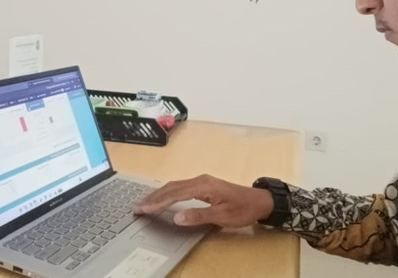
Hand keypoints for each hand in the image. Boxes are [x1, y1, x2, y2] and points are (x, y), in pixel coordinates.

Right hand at [133, 174, 273, 227]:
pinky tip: (162, 198)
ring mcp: (202, 181)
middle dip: (153, 197)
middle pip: (171, 187)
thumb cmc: (243, 209)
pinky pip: (181, 187)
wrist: (260, 201)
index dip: (157, 202)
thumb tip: (176, 217)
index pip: (174, 193)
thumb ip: (198, 216)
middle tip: (137, 207)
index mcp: (203, 186)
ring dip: (159, 194)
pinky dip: (168, 193)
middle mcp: (200, 180)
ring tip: (145, 203)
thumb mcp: (222, 216)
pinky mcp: (204, 185)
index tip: (144, 208)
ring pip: (175, 186)